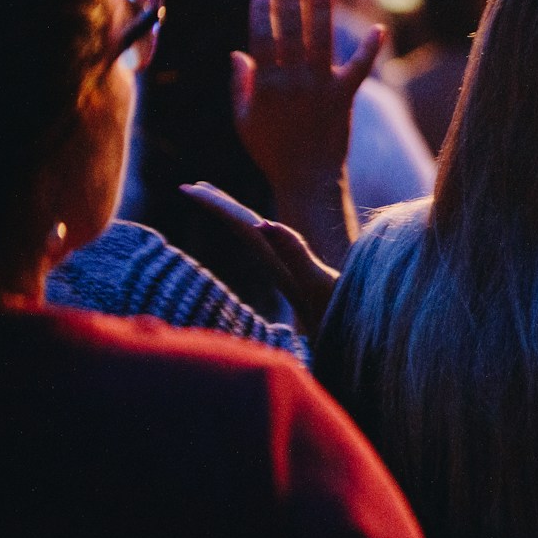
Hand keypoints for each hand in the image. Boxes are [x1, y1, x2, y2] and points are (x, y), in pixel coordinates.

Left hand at [180, 182, 338, 337]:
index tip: (187, 188)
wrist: (351, 350)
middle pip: (242, 229)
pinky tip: (265, 235)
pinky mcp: (301, 282)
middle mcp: (277, 266)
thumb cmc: (341, 316)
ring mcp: (288, 275)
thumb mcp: (317, 281)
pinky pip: (273, 251)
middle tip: (191, 187)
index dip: (216, 204)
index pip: (241, 225)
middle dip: (219, 205)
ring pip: (255, 240)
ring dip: (238, 219)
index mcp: (276, 261)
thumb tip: (262, 224)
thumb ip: (292, 252)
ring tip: (223, 204)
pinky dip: (263, 236)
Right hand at [233, 0, 382, 193]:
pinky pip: (359, 69)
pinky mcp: (344, 97)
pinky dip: (369, 50)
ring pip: (322, 42)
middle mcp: (293, 82)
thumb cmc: (270, 151)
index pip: (262, 39)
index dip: (262, 13)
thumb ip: (239, 85)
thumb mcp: (243, 119)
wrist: (306, 179)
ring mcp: (320, 89)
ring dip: (323, 11)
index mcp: (266, 86)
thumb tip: (239, 52)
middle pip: (292, 32)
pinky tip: (379, 29)